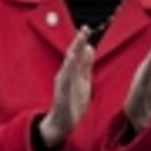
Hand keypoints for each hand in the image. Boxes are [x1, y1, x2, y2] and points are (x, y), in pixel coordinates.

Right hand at [41, 26, 93, 148]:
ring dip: (73, 54)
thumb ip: (86, 65)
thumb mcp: (84, 80)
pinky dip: (68, 73)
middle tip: (84, 29)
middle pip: (72, 55)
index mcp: (72, 71)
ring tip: (79, 43)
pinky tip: (71, 65)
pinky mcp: (61, 95)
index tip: (86, 28)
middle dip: (78, 42)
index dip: (81, 40)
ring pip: (68, 67)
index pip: (77, 53)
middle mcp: (66, 74)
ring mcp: (62, 84)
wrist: (63, 122)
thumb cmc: (73, 101)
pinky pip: (64, 83)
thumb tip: (90, 48)